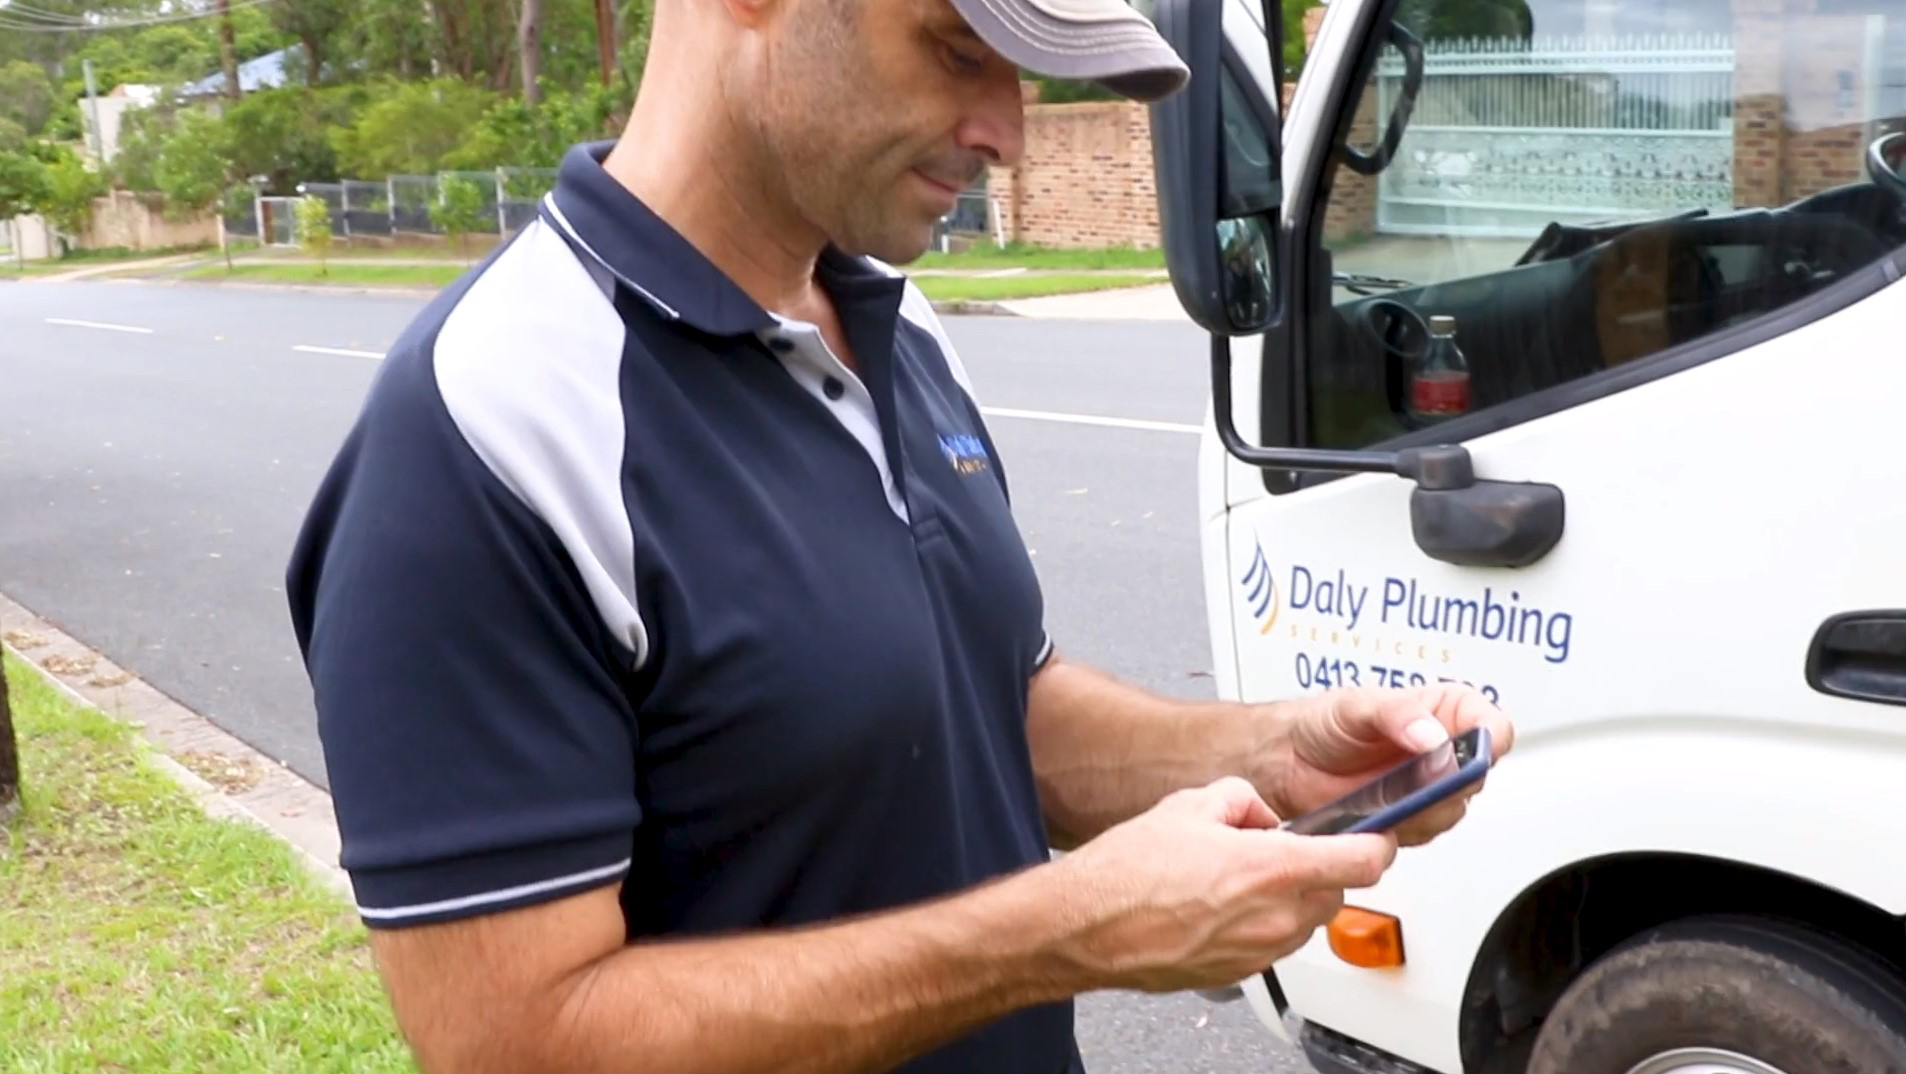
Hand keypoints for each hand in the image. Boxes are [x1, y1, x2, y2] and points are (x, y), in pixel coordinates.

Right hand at [1044, 776, 1396, 993]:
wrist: (1086, 926)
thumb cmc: (1127, 873)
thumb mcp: (1190, 803)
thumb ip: (1242, 799)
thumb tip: (1260, 814)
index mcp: (1271, 868)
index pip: (1364, 861)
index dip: (1377, 844)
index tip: (1373, 836)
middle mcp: (1274, 917)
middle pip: (1338, 893)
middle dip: (1322, 868)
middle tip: (1284, 848)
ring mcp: (1259, 951)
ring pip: (1307, 921)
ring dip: (1292, 897)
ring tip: (1240, 876)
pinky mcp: (1240, 974)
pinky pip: (1274, 943)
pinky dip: (1264, 922)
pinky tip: (1221, 904)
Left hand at [1269, 683, 1513, 847]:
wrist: (1288, 758)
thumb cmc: (1323, 722)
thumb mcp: (1358, 704)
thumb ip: (1397, 713)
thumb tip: (1432, 735)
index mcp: (1445, 712)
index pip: (1492, 726)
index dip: (1490, 740)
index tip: (1475, 751)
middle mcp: (1444, 752)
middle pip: (1476, 776)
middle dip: (1449, 782)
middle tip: (1420, 779)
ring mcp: (1428, 789)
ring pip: (1450, 810)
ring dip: (1421, 808)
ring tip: (1385, 793)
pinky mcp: (1408, 820)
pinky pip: (1420, 833)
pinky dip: (1400, 828)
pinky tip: (1375, 811)